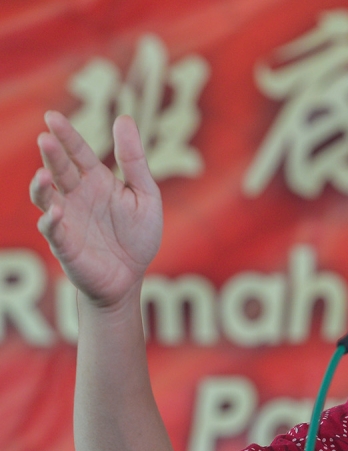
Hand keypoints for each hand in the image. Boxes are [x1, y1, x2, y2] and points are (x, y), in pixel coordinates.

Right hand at [29, 111, 161, 308]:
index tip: (52, 117)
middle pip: (59, 170)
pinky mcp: (65, 244)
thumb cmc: (137, 236)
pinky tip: (55, 210)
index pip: (78, 153)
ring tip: (43, 174)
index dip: (66, 136)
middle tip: (46, 138)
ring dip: (41, 186)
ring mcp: (67, 219)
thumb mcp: (145, 194)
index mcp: (97, 181)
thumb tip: (123, 118)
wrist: (131, 277)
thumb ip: (134, 160)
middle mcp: (76, 196)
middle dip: (52, 155)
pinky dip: (51, 221)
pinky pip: (53, 231)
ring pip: (45, 198)